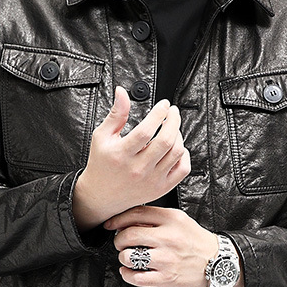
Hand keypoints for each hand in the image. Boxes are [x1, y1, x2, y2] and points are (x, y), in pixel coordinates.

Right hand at [72, 87, 190, 230]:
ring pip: (176, 153)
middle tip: (173, 112)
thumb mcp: (102, 136)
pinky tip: (176, 146)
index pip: (146, 131)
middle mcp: (138, 169)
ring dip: (178, 135)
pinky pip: (182, 169)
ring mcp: (151, 180)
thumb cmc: (102, 163)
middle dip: (174, 120)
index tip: (163, 105)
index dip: (158, 114)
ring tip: (172, 127)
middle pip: (165, 141)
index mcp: (121, 155)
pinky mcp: (161, 188)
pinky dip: (183, 154)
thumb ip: (116, 114)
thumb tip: (122, 92)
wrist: (102, 195)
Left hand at [105, 205, 219, 286]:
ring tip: (128, 257)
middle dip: (119, 240)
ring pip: (129, 256)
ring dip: (123, 257)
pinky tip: (129, 271)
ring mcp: (167, 259)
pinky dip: (127, 274)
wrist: (217, 261)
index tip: (111, 225)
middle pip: (129, 235)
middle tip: (121, 243)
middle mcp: (168, 238)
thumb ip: (155, 217)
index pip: (136, 214)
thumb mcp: (179, 220)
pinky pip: (136, 277)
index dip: (118, 219)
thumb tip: (127, 221)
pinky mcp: (166, 278)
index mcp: (170, 219)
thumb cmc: (195, 241)